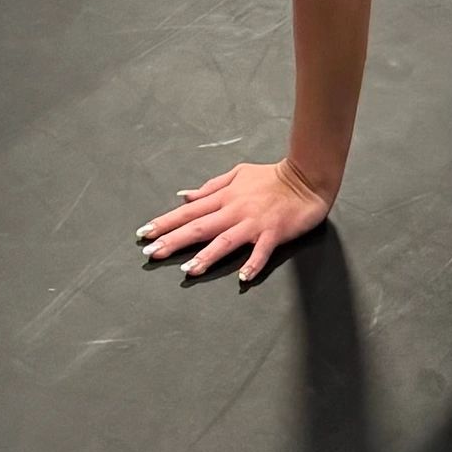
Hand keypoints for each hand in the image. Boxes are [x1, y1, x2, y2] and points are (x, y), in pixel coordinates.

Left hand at [138, 158, 333, 284]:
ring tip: (188, 271)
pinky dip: (252, 264)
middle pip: (199, 227)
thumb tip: (184, 195)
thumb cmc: (271, 177)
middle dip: (173, 240)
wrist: (305, 177)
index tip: (145, 233)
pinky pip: (261, 251)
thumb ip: (210, 187)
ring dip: (206, 256)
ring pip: (225, 241)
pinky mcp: (274, 233)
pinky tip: (242, 278)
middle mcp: (234, 210)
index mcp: (225, 197)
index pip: (189, 211)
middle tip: (151, 253)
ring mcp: (254, 222)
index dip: (166, 222)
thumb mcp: (237, 174)